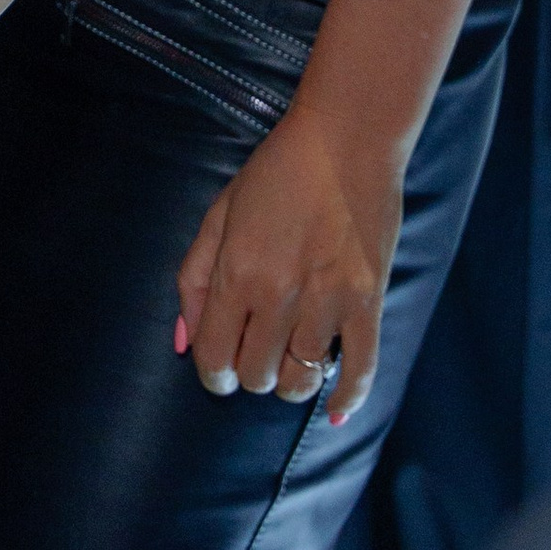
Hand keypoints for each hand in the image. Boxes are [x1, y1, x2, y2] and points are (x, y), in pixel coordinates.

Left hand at [175, 102, 405, 424]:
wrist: (345, 139)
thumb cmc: (276, 172)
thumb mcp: (219, 214)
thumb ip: (194, 278)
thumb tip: (182, 343)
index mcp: (237, 272)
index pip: (213, 356)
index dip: (212, 373)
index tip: (220, 369)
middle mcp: (280, 294)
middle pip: (255, 374)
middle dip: (249, 372)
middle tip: (255, 352)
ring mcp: (328, 301)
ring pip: (301, 380)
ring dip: (289, 380)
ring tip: (288, 359)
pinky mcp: (369, 302)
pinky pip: (360, 370)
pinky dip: (346, 398)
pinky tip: (332, 411)